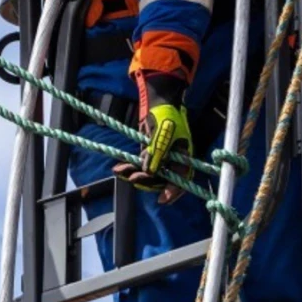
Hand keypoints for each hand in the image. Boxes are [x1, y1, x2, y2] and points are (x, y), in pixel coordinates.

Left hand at [114, 74, 192, 203]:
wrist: (158, 102)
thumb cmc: (167, 115)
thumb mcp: (163, 133)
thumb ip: (156, 152)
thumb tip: (149, 171)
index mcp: (183, 157)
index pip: (181, 179)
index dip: (173, 190)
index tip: (163, 199)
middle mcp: (172, 161)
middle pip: (161, 180)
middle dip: (147, 182)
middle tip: (134, 179)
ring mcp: (159, 158)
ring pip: (148, 175)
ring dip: (134, 175)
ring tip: (120, 171)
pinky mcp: (148, 154)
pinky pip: (139, 166)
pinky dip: (128, 167)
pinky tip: (118, 168)